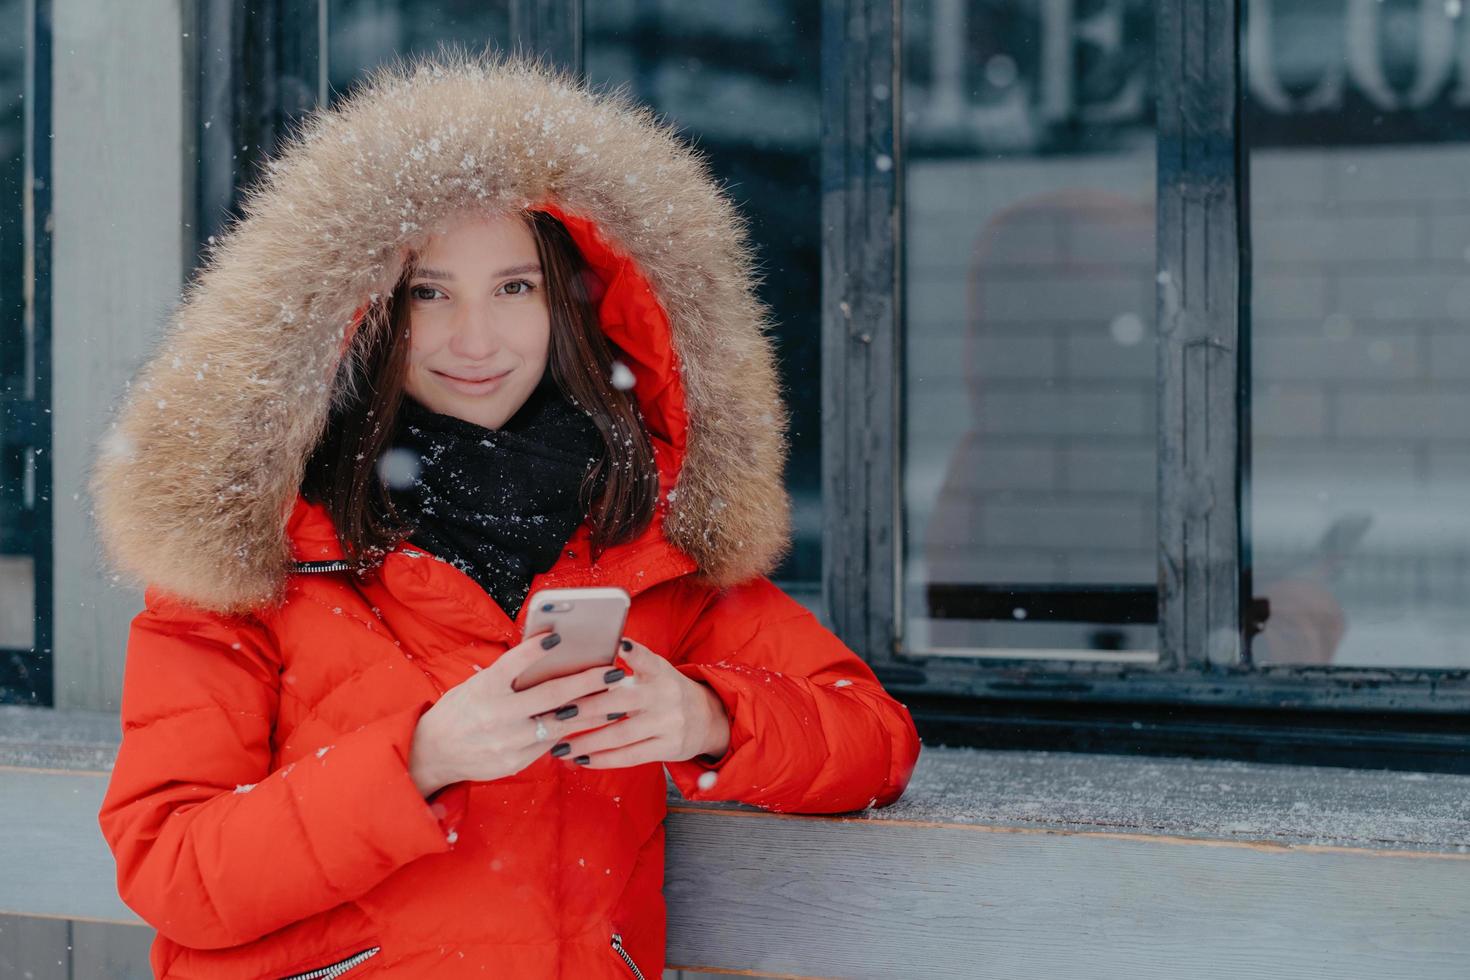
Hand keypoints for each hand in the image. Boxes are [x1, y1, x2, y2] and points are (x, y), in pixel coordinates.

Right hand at [407, 628, 636, 796]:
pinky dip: (569, 731)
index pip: (513, 663)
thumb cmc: (459, 710)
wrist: (432, 753)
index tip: (559, 636)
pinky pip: (549, 744)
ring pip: (558, 724)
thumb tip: (547, 654)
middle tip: (612, 671)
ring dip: (590, 711)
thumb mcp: (476, 685)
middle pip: (550, 695)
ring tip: (613, 700)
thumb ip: (507, 675)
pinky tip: (589, 722)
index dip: (535, 649)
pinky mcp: (514, 762)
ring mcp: (507, 741)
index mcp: (483, 689)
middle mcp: (496, 715)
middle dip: (587, 682)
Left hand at [545, 637, 730, 769]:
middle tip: (557, 714)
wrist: (708, 719)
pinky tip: (581, 760)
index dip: (634, 652)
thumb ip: (632, 663)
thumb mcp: (657, 671)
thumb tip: (592, 658)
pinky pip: (630, 756)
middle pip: (622, 702)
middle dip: (586, 709)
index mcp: (660, 671)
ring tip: (560, 747)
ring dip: (587, 742)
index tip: (619, 644)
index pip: (646, 659)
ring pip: (620, 734)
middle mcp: (665, 695)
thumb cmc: (667, 692)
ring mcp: (668, 723)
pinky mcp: (668, 746)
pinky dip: (603, 759)